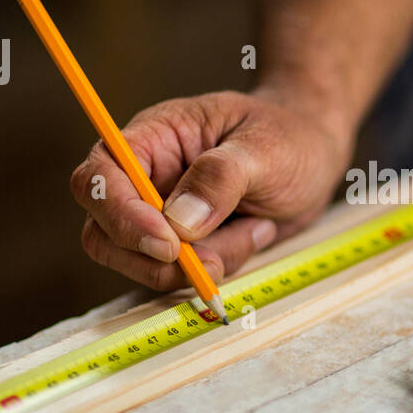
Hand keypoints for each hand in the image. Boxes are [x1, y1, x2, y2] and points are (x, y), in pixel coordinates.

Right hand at [70, 88, 351, 290]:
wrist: (314, 154)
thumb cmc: (287, 136)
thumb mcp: (265, 148)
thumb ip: (221, 177)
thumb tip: (178, 221)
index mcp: (151, 139)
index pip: (98, 179)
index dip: (121, 216)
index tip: (169, 244)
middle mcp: (144, 179)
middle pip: (103, 234)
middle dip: (156, 260)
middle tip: (214, 259)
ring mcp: (160, 218)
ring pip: (142, 265)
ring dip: (200, 264)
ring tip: (254, 227)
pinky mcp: (184, 247)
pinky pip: (182, 276)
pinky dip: (221, 266)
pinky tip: (255, 232)